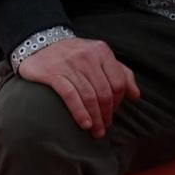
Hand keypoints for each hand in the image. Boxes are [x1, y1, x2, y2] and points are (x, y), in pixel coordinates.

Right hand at [16, 36, 139, 138]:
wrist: (39, 43)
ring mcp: (69, 64)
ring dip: (95, 118)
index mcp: (102, 51)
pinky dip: (79, 112)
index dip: (118, 102)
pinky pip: (70, 95)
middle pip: (104, 92)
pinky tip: (84, 124)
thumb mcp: (99, 57)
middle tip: (104, 128)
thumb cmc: (75, 55)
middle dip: (107, 114)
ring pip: (89, 96)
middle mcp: (87, 56)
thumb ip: (120, 73)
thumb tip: (136, 95)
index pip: (118, 82)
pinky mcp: (52, 72)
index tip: (112, 113)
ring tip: (96, 131)